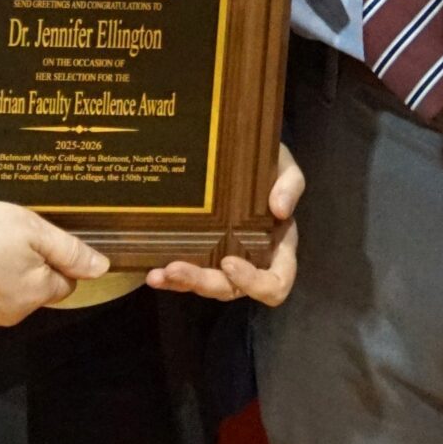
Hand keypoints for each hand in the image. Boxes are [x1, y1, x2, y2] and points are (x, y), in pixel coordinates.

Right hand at [0, 161, 109, 327]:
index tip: (41, 244)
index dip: (56, 263)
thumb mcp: (33, 230)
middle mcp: (9, 314)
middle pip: (30, 294)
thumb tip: (101, 267)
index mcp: (35, 293)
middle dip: (24, 272)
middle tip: (6, 241)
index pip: (63, 285)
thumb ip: (70, 251)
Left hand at [146, 144, 304, 305]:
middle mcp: (252, 262)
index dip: (254, 282)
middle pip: (231, 289)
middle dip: (204, 283)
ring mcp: (223, 261)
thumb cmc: (267, 165)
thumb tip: (281, 209)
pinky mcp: (200, 254)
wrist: (240, 154)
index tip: (229, 262)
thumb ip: (291, 185)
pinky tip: (152, 273)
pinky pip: (186, 275)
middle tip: (176, 268)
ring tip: (157, 274)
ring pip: (206, 285)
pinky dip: (169, 279)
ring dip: (182, 283)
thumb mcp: (285, 167)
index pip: (275, 283)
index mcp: (278, 249)